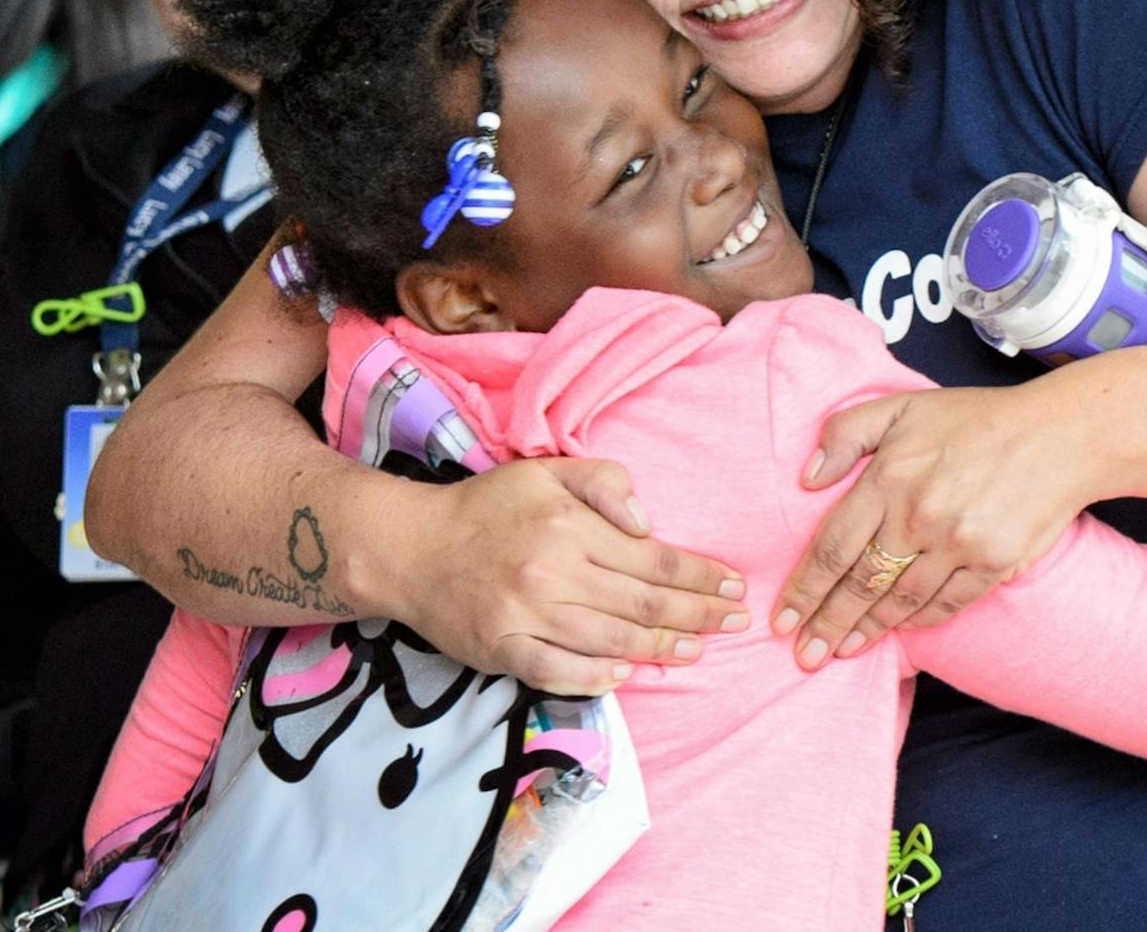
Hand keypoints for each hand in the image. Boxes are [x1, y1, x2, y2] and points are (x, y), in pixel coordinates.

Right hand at [381, 458, 749, 695]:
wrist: (410, 547)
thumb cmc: (486, 507)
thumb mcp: (544, 470)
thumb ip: (603, 482)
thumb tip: (648, 522)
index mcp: (567, 525)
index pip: (652, 557)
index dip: (700, 574)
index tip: (733, 585)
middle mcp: (551, 571)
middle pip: (642, 602)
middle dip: (697, 614)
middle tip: (735, 622)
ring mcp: (525, 615)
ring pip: (611, 638)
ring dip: (661, 647)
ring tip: (697, 650)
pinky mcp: (502, 650)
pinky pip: (559, 671)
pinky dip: (598, 675)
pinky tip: (629, 672)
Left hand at [774, 383, 1096, 668]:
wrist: (1061, 435)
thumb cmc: (977, 419)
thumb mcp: (902, 406)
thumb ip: (846, 432)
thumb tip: (807, 479)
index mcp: (889, 478)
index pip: (833, 545)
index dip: (804, 588)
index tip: (782, 618)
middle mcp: (918, 516)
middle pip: (859, 583)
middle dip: (825, 623)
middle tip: (802, 655)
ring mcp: (958, 543)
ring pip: (900, 600)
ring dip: (867, 630)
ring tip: (841, 650)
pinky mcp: (993, 563)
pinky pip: (946, 604)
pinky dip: (919, 622)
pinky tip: (898, 632)